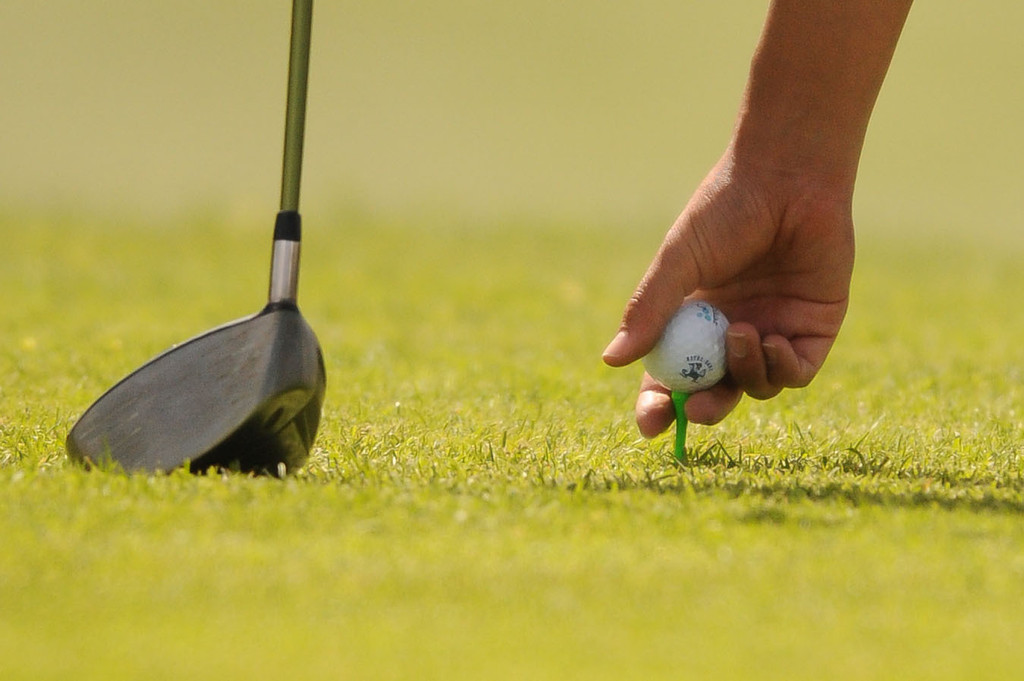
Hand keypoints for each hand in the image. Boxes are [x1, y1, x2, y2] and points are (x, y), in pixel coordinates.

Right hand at [603, 151, 854, 434]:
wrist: (788, 178)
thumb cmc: (726, 210)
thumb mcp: (678, 262)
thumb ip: (649, 311)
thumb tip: (611, 359)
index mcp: (693, 318)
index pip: (672, 375)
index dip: (659, 404)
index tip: (650, 425)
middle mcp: (731, 331)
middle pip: (715, 391)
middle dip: (704, 409)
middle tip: (696, 411)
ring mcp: (773, 330)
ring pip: (757, 385)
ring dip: (746, 372)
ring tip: (740, 333)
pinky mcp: (814, 328)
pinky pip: (796, 372)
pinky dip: (782, 368)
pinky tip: (772, 338)